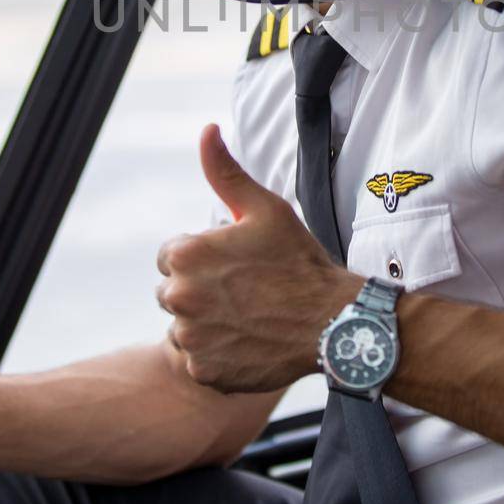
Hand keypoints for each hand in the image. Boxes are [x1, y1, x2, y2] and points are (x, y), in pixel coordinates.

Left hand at [156, 125, 362, 392]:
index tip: (235, 265)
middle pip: (173, 293)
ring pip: (185, 328)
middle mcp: (178, 298)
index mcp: (184, 256)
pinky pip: (200, 361)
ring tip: (250, 317)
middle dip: (201, 291)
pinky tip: (249, 342)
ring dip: (208, 324)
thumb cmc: (299, 261)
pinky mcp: (205, 372)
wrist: (332, 322)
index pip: (171, 257)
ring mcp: (190, 339)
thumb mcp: (264, 209)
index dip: (204, 259)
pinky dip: (219, 355)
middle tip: (245, 292)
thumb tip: (207, 131)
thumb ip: (225, 172)